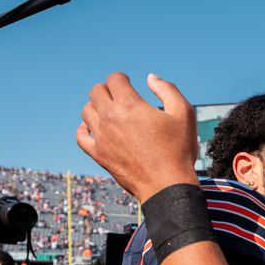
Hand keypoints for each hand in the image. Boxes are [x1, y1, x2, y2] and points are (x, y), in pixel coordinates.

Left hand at [77, 72, 198, 203]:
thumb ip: (167, 89)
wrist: (168, 186)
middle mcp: (111, 118)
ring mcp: (102, 137)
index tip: (128, 83)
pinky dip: (85, 128)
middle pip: (96, 91)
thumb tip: (150, 78)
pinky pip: (80, 136)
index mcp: (130, 105)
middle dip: (108, 89)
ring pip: (86, 111)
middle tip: (118, 96)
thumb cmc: (178, 150)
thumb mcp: (184, 113)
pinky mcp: (98, 155)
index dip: (122, 78)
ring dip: (96, 106)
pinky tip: (95, 128)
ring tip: (109, 112)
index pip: (114, 79)